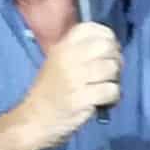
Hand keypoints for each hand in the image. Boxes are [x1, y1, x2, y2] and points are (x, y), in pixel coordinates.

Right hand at [15, 22, 121, 149]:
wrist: (34, 121)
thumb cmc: (49, 92)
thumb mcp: (58, 62)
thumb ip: (80, 51)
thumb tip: (111, 47)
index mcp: (62, 46)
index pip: (93, 28)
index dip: (107, 37)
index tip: (106, 52)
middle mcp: (68, 57)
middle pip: (107, 46)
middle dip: (115, 59)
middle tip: (110, 73)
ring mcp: (75, 78)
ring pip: (112, 68)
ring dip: (114, 81)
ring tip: (104, 89)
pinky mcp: (82, 98)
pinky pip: (111, 90)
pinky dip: (112, 98)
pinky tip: (103, 103)